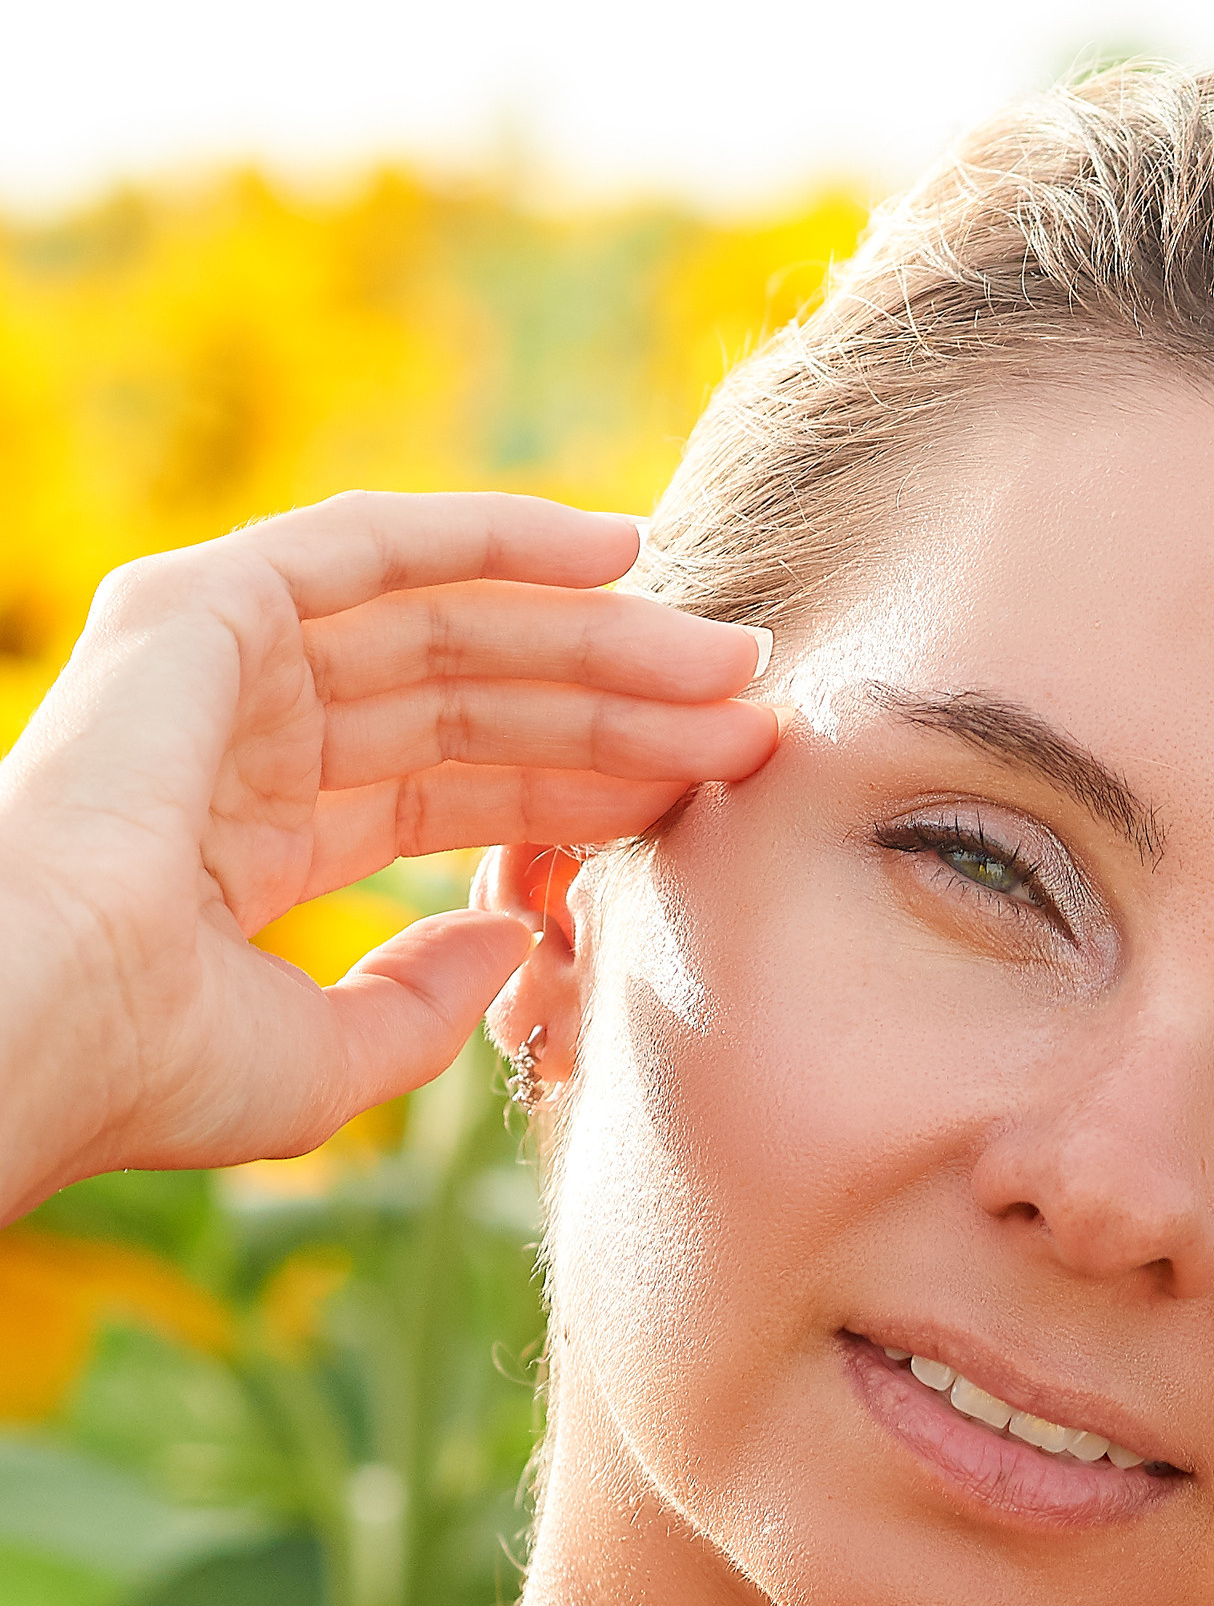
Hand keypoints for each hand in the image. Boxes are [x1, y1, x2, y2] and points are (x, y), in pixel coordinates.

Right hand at [0, 491, 775, 1216]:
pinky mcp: (204, 607)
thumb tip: (512, 932)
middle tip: (751, 709)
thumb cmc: (150, 1068)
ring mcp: (221, 668)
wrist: (38, 1032)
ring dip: (597, 633)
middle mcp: (243, 738)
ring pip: (453, 627)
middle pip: (478, 702)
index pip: (461, 786)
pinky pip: (377, 546)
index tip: (707, 781)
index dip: (590, 778)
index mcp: (258, 839)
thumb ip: (426, 1000)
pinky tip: (616, 550)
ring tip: (725, 654)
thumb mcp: (331, 1057)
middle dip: (621, 702)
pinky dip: (497, 537)